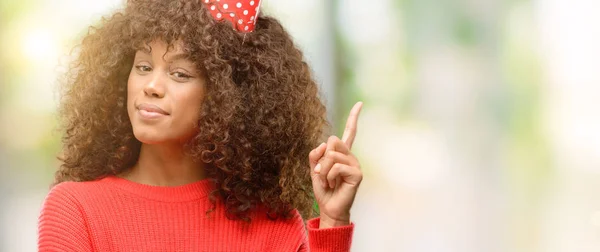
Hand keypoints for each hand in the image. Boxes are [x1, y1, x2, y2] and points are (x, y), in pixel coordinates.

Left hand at [308, 102, 362, 227]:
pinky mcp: (357, 174)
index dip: (353, 117)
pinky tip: (334, 184)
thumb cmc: (323, 189)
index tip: (360, 103)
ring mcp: (355, 164)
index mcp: (342, 153)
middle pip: (333, 141)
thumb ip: (315, 154)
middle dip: (321, 158)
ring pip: (331, 155)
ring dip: (323, 170)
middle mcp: (350, 156)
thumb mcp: (314, 168)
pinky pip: (336, 167)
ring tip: (328, 181)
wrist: (329, 208)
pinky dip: (329, 176)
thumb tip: (324, 146)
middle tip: (322, 173)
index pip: (349, 132)